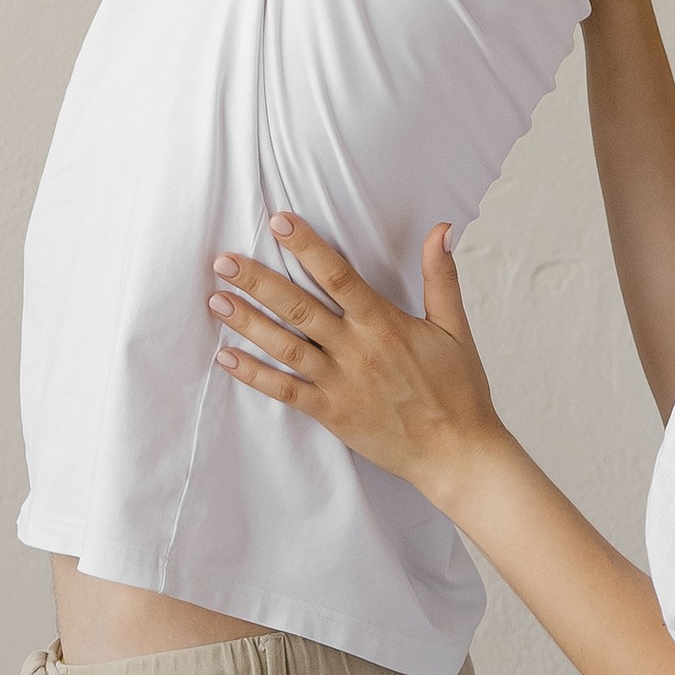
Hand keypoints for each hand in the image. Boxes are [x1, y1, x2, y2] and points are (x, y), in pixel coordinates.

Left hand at [212, 217, 504, 510]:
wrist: (456, 453)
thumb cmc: (458, 390)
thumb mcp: (455, 328)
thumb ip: (442, 277)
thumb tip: (441, 230)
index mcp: (384, 324)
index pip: (338, 276)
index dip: (306, 247)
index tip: (279, 221)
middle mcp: (356, 350)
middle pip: (298, 307)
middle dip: (258, 282)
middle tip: (223, 261)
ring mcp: (339, 383)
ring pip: (284, 346)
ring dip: (247, 323)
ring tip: (216, 300)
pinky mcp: (331, 413)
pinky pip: (285, 391)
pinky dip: (254, 376)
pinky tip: (227, 359)